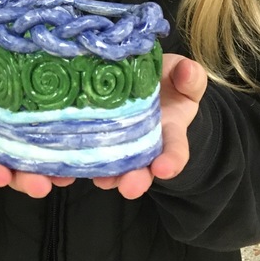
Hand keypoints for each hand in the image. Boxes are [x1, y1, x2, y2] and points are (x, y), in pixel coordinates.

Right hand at [0, 43, 73, 197]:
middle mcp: (0, 148)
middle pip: (12, 171)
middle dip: (26, 179)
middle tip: (41, 185)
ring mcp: (24, 141)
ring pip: (38, 162)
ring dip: (53, 171)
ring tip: (66, 175)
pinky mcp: (46, 129)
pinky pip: (59, 142)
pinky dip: (71, 150)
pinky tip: (85, 151)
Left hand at [92, 52, 206, 199]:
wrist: (142, 81)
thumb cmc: (168, 80)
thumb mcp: (182, 74)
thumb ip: (190, 76)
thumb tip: (187, 72)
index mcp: (170, 131)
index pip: (175, 150)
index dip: (171, 161)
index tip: (164, 168)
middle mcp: (145, 144)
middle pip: (142, 168)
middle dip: (136, 179)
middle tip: (130, 187)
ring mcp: (119, 144)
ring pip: (114, 166)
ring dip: (108, 176)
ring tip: (100, 179)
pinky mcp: (95, 138)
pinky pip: (87, 153)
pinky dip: (78, 163)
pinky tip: (70, 168)